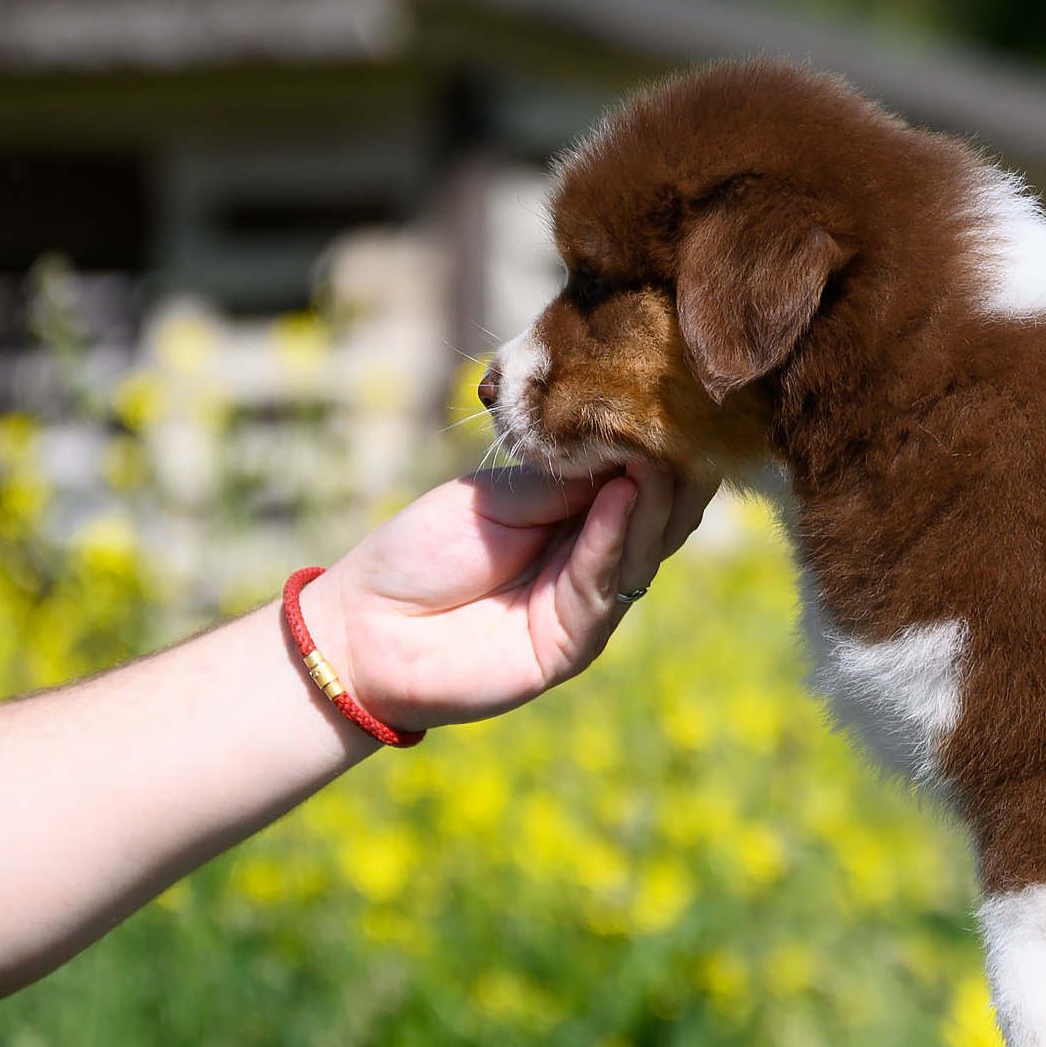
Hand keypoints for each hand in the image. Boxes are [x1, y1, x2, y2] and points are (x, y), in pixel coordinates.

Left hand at [297, 460, 718, 730]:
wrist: (363, 628)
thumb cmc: (419, 553)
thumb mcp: (494, 498)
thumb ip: (558, 480)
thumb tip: (630, 446)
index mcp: (574, 520)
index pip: (635, 483)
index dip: (654, 447)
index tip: (667, 403)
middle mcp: (591, 560)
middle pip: (655, 518)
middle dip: (669, 474)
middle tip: (682, 428)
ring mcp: (586, 603)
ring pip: (640, 551)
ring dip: (653, 503)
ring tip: (656, 457)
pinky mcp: (573, 643)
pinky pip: (603, 585)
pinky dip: (615, 539)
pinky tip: (624, 496)